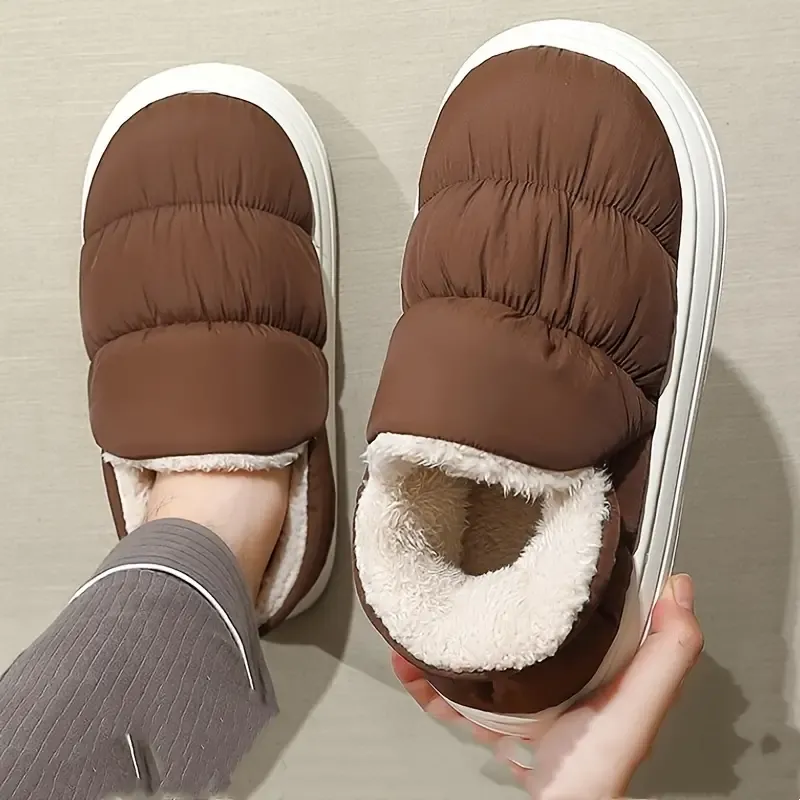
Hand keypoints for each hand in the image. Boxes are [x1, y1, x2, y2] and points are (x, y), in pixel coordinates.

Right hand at [393, 574, 702, 798]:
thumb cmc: (592, 776)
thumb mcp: (635, 707)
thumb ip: (665, 655)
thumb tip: (681, 590)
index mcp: (596, 674)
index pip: (583, 617)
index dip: (565, 585)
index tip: (539, 549)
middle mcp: (558, 688)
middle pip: (523, 635)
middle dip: (492, 605)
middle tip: (468, 576)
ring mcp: (522, 711)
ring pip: (482, 662)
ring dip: (451, 639)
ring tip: (428, 616)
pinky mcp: (491, 730)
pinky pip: (453, 700)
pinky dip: (429, 683)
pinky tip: (412, 666)